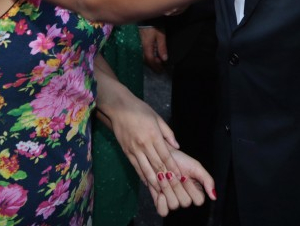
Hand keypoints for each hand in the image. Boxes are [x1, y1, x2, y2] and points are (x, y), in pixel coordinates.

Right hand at [108, 93, 207, 211]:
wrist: (119, 107)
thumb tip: (177, 146)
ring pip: (146, 169)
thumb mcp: (157, 117)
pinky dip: (142, 176)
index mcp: (153, 134)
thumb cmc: (139, 109)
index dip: (173, 167)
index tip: (180, 177)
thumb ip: (167, 132)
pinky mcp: (126, 151)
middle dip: (166, 178)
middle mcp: (144, 144)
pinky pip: (136, 167)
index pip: (165, 155)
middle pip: (157, 165)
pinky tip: (148, 182)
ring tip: (161, 192)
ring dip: (154, 182)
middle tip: (173, 189)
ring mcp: (134, 149)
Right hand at [140, 26, 167, 71]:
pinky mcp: (137, 42)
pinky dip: (147, 56)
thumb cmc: (154, 26)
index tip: (161, 71)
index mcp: (146, 47)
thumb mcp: (160, 36)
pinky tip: (151, 55)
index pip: (150, 60)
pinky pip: (141, 53)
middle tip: (160, 68)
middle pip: (146, 60)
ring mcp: (138, 45)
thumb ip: (162, 47)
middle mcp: (140, 47)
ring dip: (150, 61)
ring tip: (157, 61)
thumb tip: (164, 59)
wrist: (145, 17)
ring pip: (143, 57)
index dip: (156, 67)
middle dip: (153, 65)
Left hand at [148, 149, 215, 216]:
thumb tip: (214, 196)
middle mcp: (184, 198)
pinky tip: (160, 192)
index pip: (199, 200)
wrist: (161, 154)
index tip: (184, 176)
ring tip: (163, 176)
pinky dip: (161, 203)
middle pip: (185, 202)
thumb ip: (207, 180)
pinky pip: (162, 211)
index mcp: (195, 192)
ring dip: (167, 189)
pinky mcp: (160, 202)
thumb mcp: (196, 166)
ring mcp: (172, 200)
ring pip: (174, 205)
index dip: (190, 188)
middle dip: (177, 186)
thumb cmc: (179, 160)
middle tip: (171, 173)